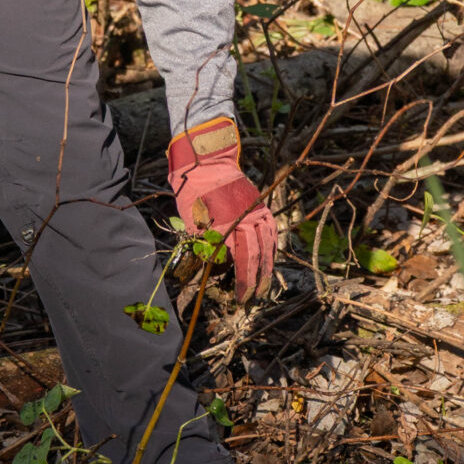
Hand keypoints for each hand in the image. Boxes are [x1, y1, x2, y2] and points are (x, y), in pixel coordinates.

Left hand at [167, 115, 275, 299]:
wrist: (207, 165)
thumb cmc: (193, 195)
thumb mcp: (191, 223)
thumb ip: (204, 245)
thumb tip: (213, 268)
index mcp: (224, 225)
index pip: (235, 261)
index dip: (239, 281)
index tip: (239, 297)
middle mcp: (243, 220)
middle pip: (253, 255)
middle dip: (254, 280)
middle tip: (252, 298)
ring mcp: (255, 212)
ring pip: (266, 245)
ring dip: (266, 267)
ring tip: (265, 285)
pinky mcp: (260, 207)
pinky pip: (271, 231)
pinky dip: (272, 247)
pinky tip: (270, 260)